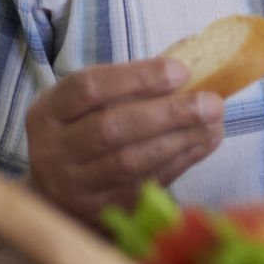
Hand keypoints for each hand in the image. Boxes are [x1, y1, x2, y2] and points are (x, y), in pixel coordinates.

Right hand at [25, 58, 225, 223]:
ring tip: (215, 121)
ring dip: (182, 138)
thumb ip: (133, 81)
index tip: (181, 71)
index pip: (89, 88)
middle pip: (112, 128)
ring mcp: (76, 184)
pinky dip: (183, 159)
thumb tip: (192, 54)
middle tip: (211, 102)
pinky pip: (147, 183)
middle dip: (169, 113)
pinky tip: (206, 141)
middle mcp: (54, 150)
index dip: (138, 77)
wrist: (58, 192)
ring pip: (131, 160)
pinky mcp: (103, 208)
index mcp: (49, 113)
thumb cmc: (85, 131)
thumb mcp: (91, 104)